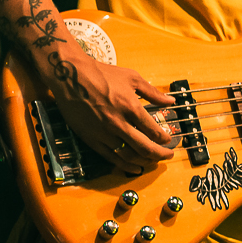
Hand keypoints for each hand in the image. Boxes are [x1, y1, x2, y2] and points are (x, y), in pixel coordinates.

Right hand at [49, 52, 176, 172]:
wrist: (71, 76)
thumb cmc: (102, 74)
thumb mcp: (132, 78)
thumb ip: (153, 92)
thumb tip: (171, 101)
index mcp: (131, 107)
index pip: (154, 131)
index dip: (165, 139)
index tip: (168, 140)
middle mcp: (118, 123)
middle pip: (145, 147)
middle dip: (160, 154)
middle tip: (168, 154)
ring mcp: (104, 133)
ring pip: (129, 155)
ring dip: (145, 161)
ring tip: (153, 161)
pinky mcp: (91, 139)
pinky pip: (111, 157)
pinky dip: (125, 166)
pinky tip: (135, 168)